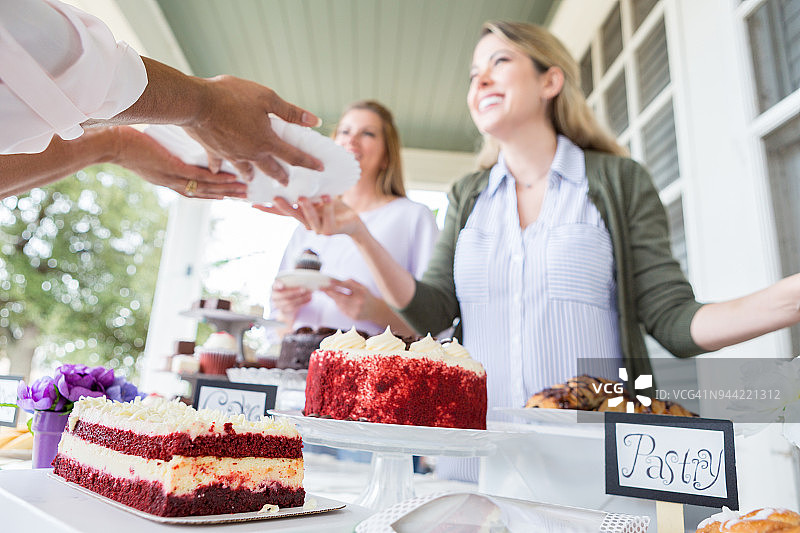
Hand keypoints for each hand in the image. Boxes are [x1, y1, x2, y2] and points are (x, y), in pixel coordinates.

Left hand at [112, 127, 246, 198]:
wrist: (107, 143)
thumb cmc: (122, 139)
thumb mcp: (147, 147)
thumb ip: (161, 147)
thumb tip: (171, 138)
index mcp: (165, 178)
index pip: (194, 189)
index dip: (212, 192)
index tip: (228, 193)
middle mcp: (170, 182)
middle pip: (204, 193)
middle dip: (226, 194)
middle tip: (245, 196)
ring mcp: (171, 177)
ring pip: (204, 187)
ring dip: (226, 190)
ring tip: (244, 190)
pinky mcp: (170, 168)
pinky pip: (198, 176)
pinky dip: (215, 179)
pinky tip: (229, 178)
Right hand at [185, 75, 323, 183]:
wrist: (195, 102)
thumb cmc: (232, 96)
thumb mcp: (267, 98)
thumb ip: (291, 112)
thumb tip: (314, 120)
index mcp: (266, 141)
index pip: (294, 156)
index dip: (309, 162)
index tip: (320, 168)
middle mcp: (251, 153)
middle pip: (271, 169)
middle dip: (281, 176)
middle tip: (287, 182)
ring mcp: (232, 155)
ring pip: (245, 170)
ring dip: (252, 175)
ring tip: (253, 179)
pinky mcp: (214, 151)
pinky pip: (218, 163)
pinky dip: (219, 167)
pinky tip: (217, 170)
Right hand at [254, 195, 365, 237]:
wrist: (351, 221)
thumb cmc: (332, 206)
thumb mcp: (317, 197)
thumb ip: (307, 191)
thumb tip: (294, 170)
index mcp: (301, 214)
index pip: (281, 213)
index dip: (268, 209)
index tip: (254, 203)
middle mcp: (306, 223)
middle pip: (292, 215)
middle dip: (284, 207)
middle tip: (275, 198)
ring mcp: (317, 228)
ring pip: (309, 218)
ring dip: (306, 208)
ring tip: (302, 198)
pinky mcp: (330, 230)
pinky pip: (328, 217)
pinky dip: (328, 207)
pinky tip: (327, 198)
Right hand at [270, 280, 311, 323]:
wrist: (286, 305)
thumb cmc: (289, 290)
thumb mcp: (289, 285)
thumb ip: (292, 283)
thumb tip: (304, 281)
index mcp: (274, 288)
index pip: (274, 285)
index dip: (277, 285)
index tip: (282, 285)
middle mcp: (274, 297)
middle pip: (283, 295)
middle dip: (294, 292)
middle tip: (303, 289)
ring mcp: (278, 305)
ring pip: (289, 302)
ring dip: (300, 298)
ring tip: (309, 294)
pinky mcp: (284, 311)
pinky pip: (294, 308)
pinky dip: (302, 303)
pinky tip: (309, 299)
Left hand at [321, 279, 376, 321]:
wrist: (376, 310)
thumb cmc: (367, 296)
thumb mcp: (363, 286)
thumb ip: (352, 282)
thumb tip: (337, 281)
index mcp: (362, 291)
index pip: (348, 286)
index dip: (337, 284)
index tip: (328, 282)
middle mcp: (359, 301)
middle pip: (341, 297)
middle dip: (330, 293)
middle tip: (321, 289)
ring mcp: (356, 310)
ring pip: (340, 304)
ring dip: (334, 299)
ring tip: (331, 294)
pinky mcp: (353, 317)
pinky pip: (342, 310)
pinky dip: (339, 305)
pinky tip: (341, 302)